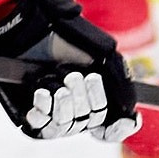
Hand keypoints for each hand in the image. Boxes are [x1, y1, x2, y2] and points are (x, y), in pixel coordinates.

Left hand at [0, 0, 139, 141]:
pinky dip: (46, 108)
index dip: (116, 129)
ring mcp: (51, 114)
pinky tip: (43, 91)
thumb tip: (130, 118)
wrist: (29, 27)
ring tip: (60, 77)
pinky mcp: (28, 116)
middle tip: (75, 75)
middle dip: (88, 98)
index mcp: (92, 97)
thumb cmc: (65, 36)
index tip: (124, 119)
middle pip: (90, 122)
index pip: (109, 130)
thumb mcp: (104, 55)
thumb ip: (121, 85)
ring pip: (68, 126)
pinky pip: (43, 126)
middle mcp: (73, 109)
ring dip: (66, 101)